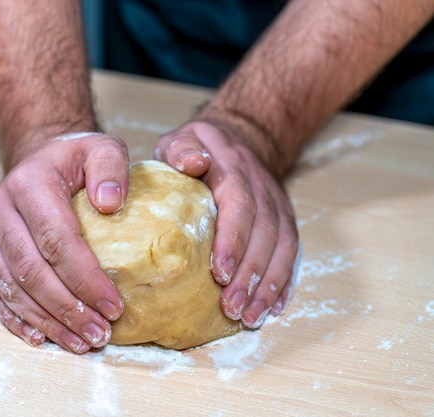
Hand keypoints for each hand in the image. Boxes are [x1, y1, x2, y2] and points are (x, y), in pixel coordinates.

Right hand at [0, 132, 127, 352]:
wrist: (38, 159)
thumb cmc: (75, 160)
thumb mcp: (100, 149)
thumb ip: (111, 167)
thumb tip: (111, 203)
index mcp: (30, 186)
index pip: (57, 240)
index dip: (85, 278)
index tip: (114, 306)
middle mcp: (1, 211)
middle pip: (33, 271)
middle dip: (68, 309)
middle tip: (100, 334)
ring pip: (14, 288)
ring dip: (48, 321)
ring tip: (80, 343)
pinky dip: (19, 319)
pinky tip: (42, 338)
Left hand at [154, 121, 299, 327]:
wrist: (238, 139)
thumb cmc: (199, 148)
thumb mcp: (182, 140)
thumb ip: (181, 149)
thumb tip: (192, 162)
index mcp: (235, 169)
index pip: (240, 205)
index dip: (234, 240)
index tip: (220, 274)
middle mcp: (262, 188)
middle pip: (265, 234)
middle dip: (251, 274)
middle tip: (233, 308)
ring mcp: (277, 205)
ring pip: (283, 248)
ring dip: (270, 285)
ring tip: (252, 318)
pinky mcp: (284, 219)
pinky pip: (292, 253)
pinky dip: (285, 282)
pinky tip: (274, 308)